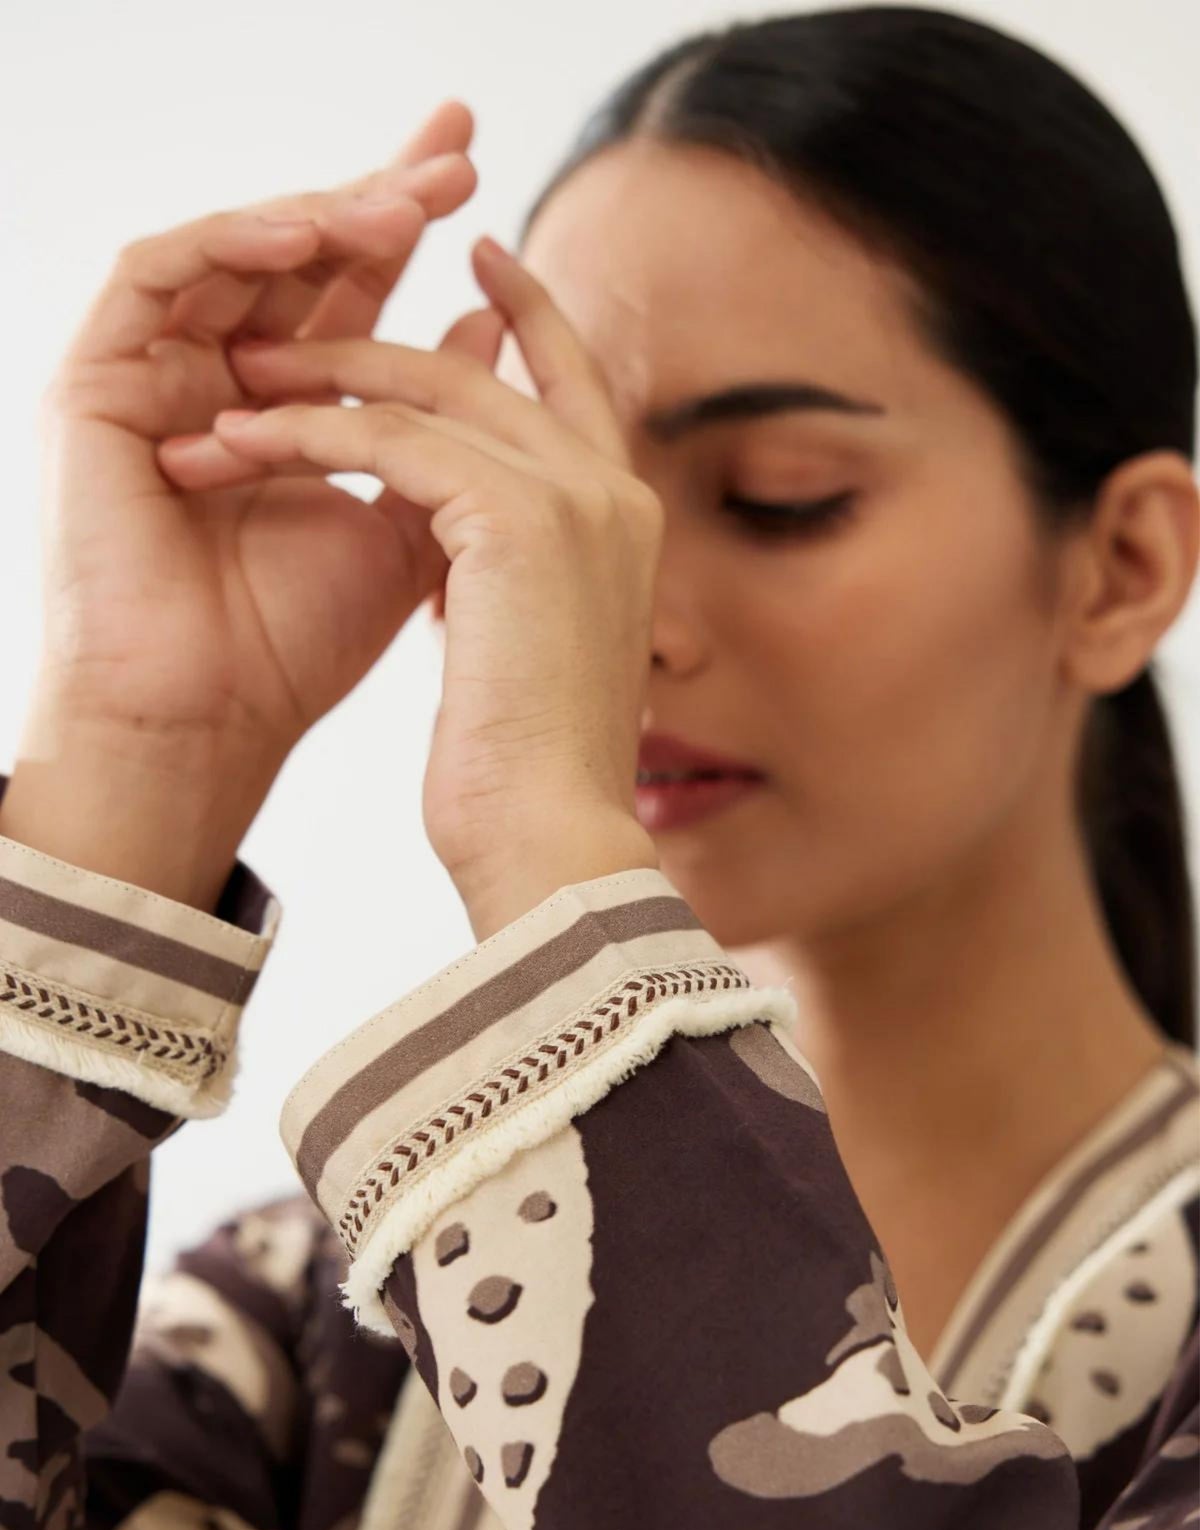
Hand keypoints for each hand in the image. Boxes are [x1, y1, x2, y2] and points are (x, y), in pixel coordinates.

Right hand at [20, 102, 489, 837]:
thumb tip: (498, 321)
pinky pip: (154, 275)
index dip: (409, 235)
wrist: (210, 721)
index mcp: (284, 412)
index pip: (350, 296)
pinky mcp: (94, 383)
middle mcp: (213, 380)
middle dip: (380, 199)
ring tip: (403, 201)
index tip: (488, 187)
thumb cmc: (297, 644)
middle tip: (460, 150)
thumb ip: (446, 427)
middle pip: (297, 258)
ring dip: (321, 217)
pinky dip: (227, 245)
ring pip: (233, 255)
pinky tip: (304, 236)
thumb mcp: (404, 521)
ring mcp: (149, 377)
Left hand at [204, 236, 662, 931]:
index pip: (572, 384)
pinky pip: (394, 441)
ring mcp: (576, 498)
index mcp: (625, 522)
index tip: (477, 264)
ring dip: (321, 382)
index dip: (526, 317)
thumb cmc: (524, 774)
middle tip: (285, 336)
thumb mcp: (524, 648)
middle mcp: (615, 492)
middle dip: (377, 344)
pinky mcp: (519, 518)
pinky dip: (310, 434)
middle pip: (487, 370)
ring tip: (237, 386)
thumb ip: (509, 574)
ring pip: (431, 392)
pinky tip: (244, 440)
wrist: (552, 841)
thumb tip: (455, 542)